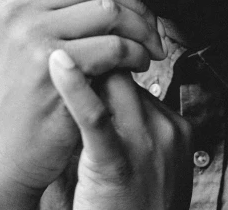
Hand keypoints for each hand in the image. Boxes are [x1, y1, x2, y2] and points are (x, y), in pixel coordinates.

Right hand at [0, 0, 166, 196]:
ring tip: (148, 52)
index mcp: (13, 1)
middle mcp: (19, 11)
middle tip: (153, 32)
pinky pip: (114, 45)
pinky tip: (139, 67)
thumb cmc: (30, 98)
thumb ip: (57, 4)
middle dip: (136, 7)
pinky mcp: (52, 64)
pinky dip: (135, 55)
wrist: (8, 154)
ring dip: (140, 31)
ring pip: (111, 11)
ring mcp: (32, 35)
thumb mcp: (29, 42)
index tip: (134, 10)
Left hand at [49, 50, 192, 209]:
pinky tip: (56, 64)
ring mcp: (147, 144)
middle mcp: (167, 130)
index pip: (137, 85)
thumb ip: (129, 134)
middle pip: (124, 78)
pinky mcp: (117, 162)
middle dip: (94, 68)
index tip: (78, 70)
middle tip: (60, 60)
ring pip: (111, 86)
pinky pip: (95, 115)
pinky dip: (74, 87)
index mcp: (177, 129)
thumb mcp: (142, 167)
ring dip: (83, 76)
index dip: (104, 77)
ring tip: (50, 61)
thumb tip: (100, 100)